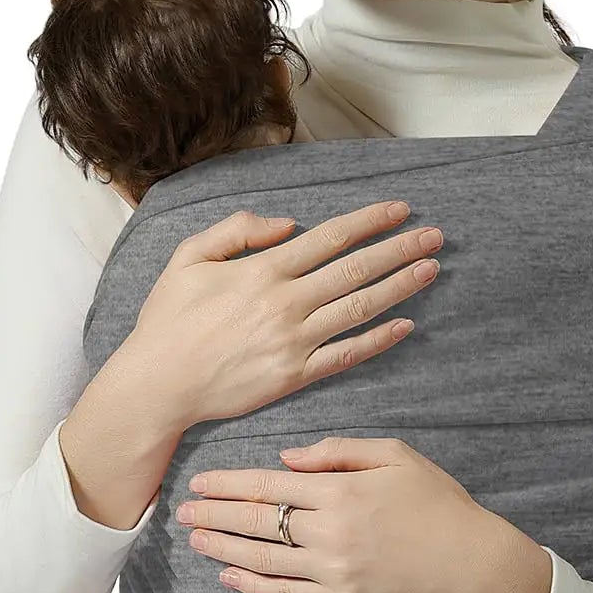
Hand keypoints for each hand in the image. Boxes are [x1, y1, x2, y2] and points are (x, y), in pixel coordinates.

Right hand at [131, 202, 444, 427]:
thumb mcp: (189, 257)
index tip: (401, 209)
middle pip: (356, 269)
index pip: (330, 238)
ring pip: (359, 309)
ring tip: (431, 269)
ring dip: (400, 287)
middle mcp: (285, 303)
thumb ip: (237, 230)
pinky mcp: (295, 377)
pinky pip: (347, 356)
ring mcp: (294, 342)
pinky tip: (406, 325)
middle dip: (400, 249)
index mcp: (262, 270)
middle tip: (434, 234)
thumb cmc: (168, 320)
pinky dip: (379, 340)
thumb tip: (288, 225)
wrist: (158, 383)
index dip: (370, 221)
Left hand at [173, 436, 492, 592]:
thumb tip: (285, 459)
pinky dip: (253, 585)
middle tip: (182, 511)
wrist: (469, 558)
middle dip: (215, 513)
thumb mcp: (394, 454)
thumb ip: (337, 451)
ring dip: (224, 547)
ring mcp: (335, 570)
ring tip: (196, 538)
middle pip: (257, 522)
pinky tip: (229, 574)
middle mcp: (331, 532)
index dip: (229, 483)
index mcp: (341, 490)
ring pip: (263, 559)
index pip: (269, 485)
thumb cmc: (435, 500)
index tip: (200, 481)